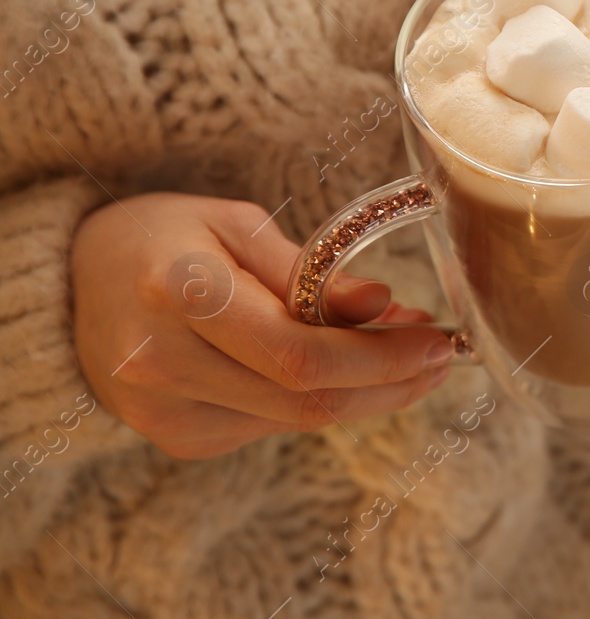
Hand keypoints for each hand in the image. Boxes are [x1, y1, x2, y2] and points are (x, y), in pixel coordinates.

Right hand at [71, 193, 454, 458]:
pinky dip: (318, 399)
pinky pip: (271, 425)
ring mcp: (163, 413)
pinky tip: (342, 370)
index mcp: (180, 293)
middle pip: (306, 402)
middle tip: (442, 357)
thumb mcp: (239, 225)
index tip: (438, 341)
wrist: (74, 282)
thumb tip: (385, 305)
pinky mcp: (175, 438)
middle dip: (390, 384)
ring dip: (367, 394)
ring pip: (296, 422)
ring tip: (408, 355)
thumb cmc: (166, 238)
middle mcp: (163, 364)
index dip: (380, 359)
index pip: (300, 355)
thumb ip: (312, 270)